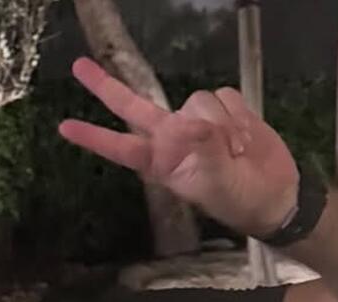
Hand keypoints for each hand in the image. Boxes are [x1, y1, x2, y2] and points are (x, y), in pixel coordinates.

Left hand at [58, 56, 298, 237]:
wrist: (273, 193)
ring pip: (198, 100)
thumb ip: (199, 150)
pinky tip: (245, 139)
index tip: (65, 127)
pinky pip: (225, 96)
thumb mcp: (214, 182)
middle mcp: (170, 137)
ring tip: (235, 152)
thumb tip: (186, 123)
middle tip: (79, 67)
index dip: (93, 137)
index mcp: (159, 162)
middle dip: (106, 86)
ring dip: (224, 125)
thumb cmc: (236, 198)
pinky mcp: (224, 109)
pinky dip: (240, 117)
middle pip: (133, 105)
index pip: (119, 147)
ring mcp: (196, 121)